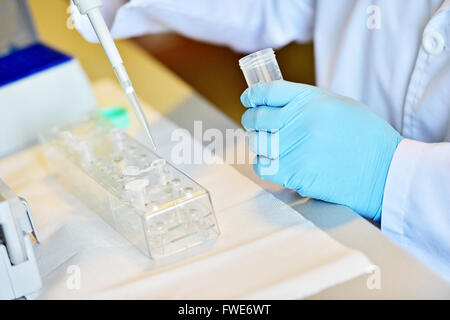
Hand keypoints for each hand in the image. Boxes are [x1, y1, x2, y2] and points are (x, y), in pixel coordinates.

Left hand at [240, 80, 401, 220]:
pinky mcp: (294, 173)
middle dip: (252, 120)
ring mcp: (294, 147)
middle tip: (255, 124)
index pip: (268, 91)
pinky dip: (264, 163)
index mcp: (310, 99)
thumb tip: (280, 105)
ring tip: (268, 144)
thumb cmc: (366, 137)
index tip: (249, 100)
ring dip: (259, 142)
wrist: (384, 172)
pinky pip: (263, 166)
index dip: (253, 95)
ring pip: (257, 142)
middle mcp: (299, 120)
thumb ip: (308, 103)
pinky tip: (274, 162)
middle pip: (257, 117)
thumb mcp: (340, 106)